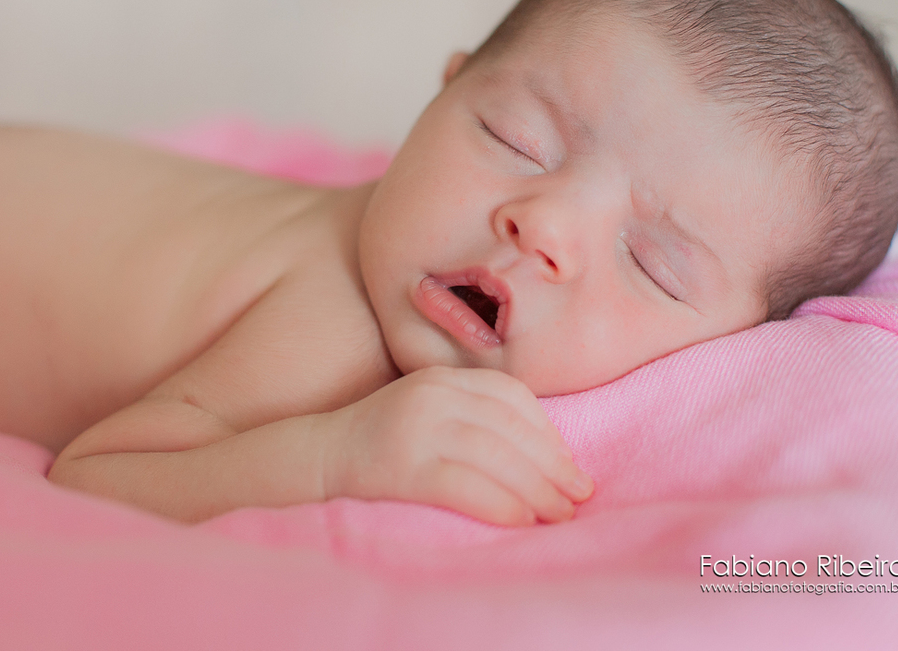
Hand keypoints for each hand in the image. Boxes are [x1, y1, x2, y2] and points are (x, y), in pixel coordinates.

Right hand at [321, 366, 593, 524]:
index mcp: (441, 377)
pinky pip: (465, 484)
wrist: (317, 458)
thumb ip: (473, 416)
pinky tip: (521, 521)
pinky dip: (501, 503)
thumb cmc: (381, 442)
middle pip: (510, 426)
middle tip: (580, 494)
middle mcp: (432, 395)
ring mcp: (416, 428)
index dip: (547, 430)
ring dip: (537, 488)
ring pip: (496, 455)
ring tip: (560, 514)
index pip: (512, 395)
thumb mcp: (428, 410)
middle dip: (553, 464)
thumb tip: (545, 454)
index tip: (568, 462)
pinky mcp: (403, 465)